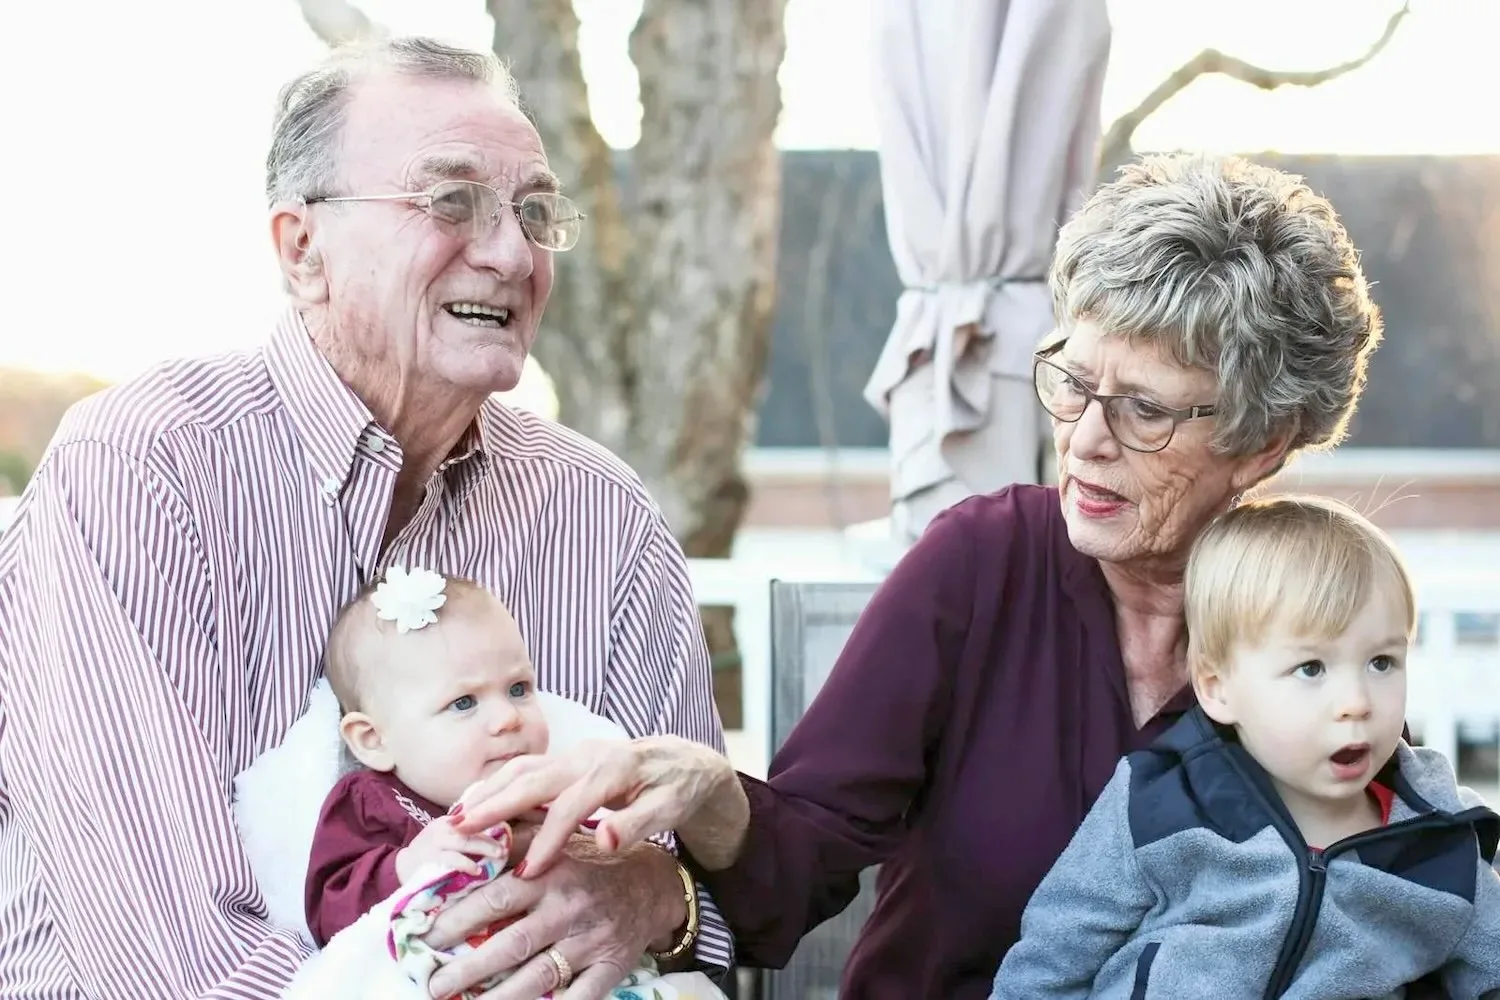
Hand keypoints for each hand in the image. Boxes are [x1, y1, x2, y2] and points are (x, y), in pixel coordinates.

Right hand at [396, 816, 508, 882]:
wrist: (402, 866)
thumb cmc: (432, 852)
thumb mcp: (449, 836)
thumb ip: (471, 834)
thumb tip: (503, 836)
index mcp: (450, 820)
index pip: (475, 815)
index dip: (493, 819)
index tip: (509, 830)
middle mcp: (443, 828)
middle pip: (471, 827)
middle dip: (491, 837)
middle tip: (506, 847)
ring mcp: (435, 843)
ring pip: (463, 841)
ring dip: (484, 848)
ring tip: (499, 855)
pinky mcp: (430, 859)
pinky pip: (451, 860)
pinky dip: (466, 864)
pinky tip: (477, 871)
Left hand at [423, 837, 684, 999]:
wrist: (653, 884)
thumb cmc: (591, 862)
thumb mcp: (557, 838)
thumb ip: (515, 837)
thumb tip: (464, 828)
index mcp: (551, 874)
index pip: (496, 898)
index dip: (458, 918)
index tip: (427, 935)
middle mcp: (569, 908)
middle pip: (511, 944)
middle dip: (468, 969)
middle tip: (434, 984)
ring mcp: (590, 941)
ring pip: (539, 976)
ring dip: (498, 997)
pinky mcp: (610, 968)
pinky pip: (579, 998)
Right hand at [451, 735, 739, 875]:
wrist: (686, 761)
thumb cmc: (678, 790)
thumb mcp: (671, 809)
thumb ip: (638, 824)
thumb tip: (606, 842)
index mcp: (614, 769)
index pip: (572, 806)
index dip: (548, 839)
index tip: (526, 872)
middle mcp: (587, 756)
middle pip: (533, 778)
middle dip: (495, 805)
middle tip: (458, 830)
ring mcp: (574, 754)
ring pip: (522, 769)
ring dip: (488, 791)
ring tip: (455, 818)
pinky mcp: (566, 759)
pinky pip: (525, 770)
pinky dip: (497, 784)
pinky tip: (475, 804)